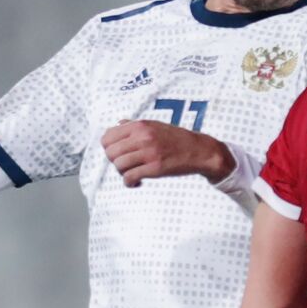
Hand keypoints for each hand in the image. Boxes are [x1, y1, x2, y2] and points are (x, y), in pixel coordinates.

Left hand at [101, 120, 233, 187]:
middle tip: (125, 164)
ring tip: (132, 172)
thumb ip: (135, 125)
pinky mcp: (154, 168)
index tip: (117, 153)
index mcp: (140, 126)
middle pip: (111, 153)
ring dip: (123, 172)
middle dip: (115, 161)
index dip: (109, 147)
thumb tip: (117, 125)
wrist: (198, 150)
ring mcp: (148, 153)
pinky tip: (136, 181)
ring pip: (118, 165)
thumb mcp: (155, 125)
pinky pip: (129, 177)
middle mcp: (142, 137)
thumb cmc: (176, 138)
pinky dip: (129, 182)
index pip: (108, 137)